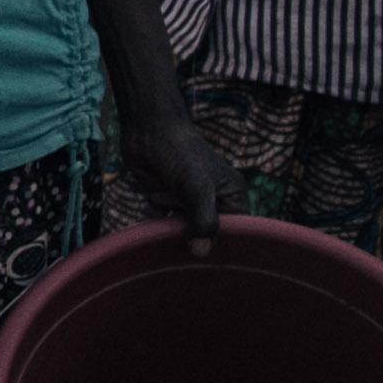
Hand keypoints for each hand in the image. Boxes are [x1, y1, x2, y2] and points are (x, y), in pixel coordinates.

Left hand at [128, 100, 225, 246]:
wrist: (148, 131)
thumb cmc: (181, 154)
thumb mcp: (198, 189)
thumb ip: (203, 221)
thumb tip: (200, 252)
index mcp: (232, 196)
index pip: (234, 231)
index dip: (220, 239)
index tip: (203, 245)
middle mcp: (213, 200)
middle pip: (203, 233)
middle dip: (187, 226)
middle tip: (178, 204)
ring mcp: (188, 200)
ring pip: (179, 228)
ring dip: (167, 215)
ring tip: (165, 191)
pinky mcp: (165, 197)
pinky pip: (160, 220)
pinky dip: (153, 215)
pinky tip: (152, 198)